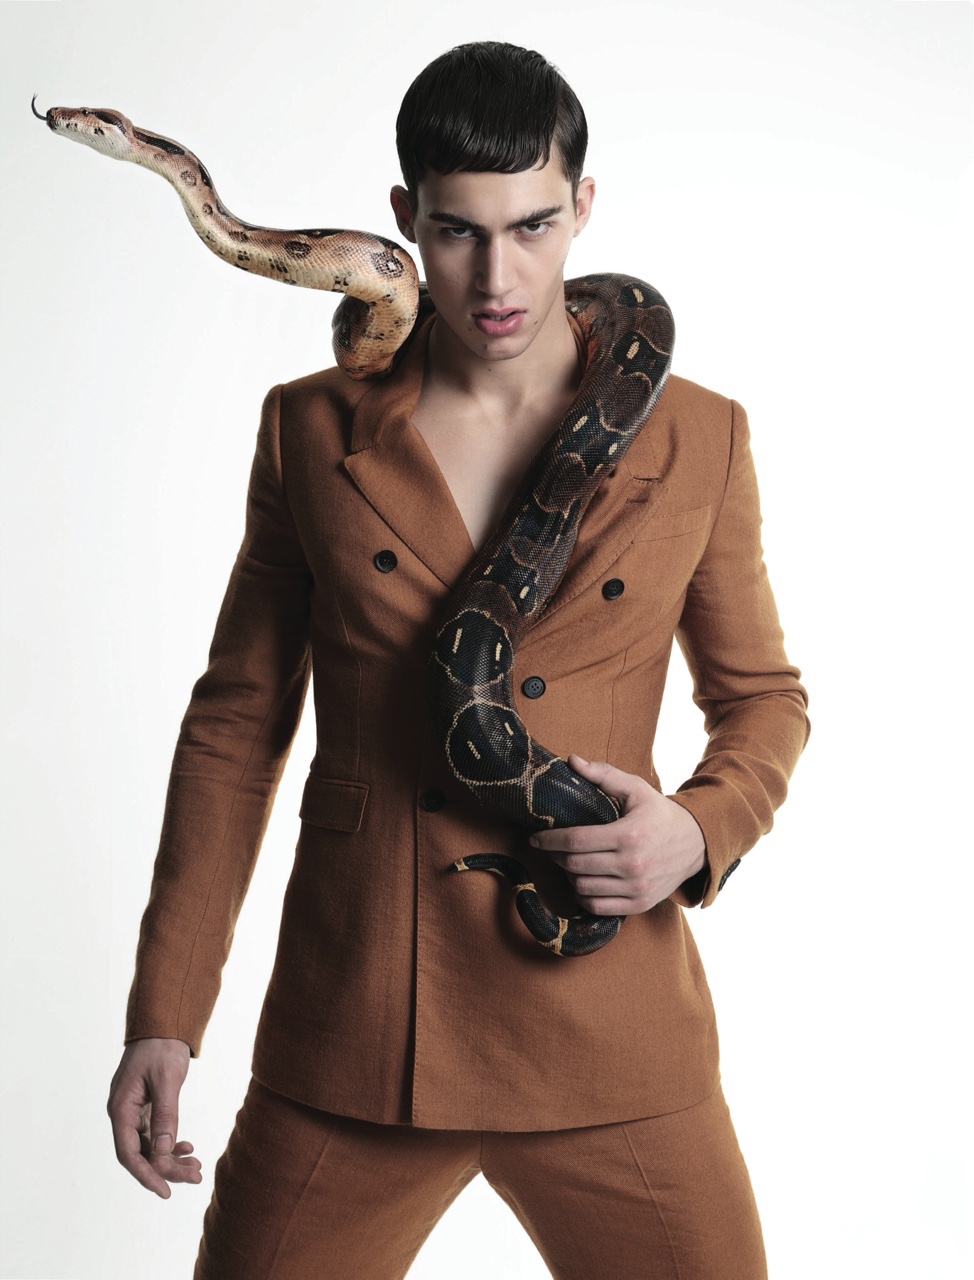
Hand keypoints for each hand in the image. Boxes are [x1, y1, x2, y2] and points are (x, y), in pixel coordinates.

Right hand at [107, 1037, 201, 1197]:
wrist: (163, 1024)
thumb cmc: (162, 1047)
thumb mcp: (166, 1079)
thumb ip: (165, 1114)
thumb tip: (165, 1150)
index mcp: (120, 1108)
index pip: (129, 1154)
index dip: (146, 1176)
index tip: (165, 1192)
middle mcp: (123, 1113)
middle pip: (142, 1153)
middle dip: (167, 1169)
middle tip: (195, 1177)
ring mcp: (133, 1111)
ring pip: (150, 1145)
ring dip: (172, 1158)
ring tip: (196, 1167)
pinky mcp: (144, 1106)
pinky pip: (155, 1133)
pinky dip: (171, 1142)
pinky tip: (188, 1147)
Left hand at [530, 755, 706, 914]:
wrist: (696, 844)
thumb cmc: (660, 814)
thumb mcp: (636, 789)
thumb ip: (603, 774)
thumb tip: (571, 760)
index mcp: (629, 835)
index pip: (576, 841)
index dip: (549, 840)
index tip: (535, 838)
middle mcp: (633, 865)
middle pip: (575, 865)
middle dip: (555, 856)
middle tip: (549, 847)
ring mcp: (637, 888)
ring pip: (582, 888)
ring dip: (568, 875)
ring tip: (568, 862)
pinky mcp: (639, 905)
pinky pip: (597, 906)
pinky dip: (583, 895)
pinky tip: (583, 881)